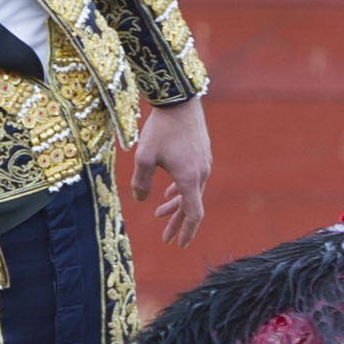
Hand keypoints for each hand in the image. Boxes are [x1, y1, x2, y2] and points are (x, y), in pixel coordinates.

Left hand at [132, 97, 210, 245]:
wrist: (180, 100)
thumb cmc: (161, 128)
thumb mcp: (143, 157)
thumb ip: (140, 181)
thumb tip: (139, 199)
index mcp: (189, 179)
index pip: (192, 214)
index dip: (186, 231)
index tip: (179, 244)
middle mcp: (201, 173)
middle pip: (191, 206)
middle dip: (177, 223)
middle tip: (166, 237)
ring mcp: (203, 163)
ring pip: (191, 192)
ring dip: (176, 204)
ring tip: (159, 213)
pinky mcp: (201, 153)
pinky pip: (193, 179)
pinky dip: (180, 189)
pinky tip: (168, 191)